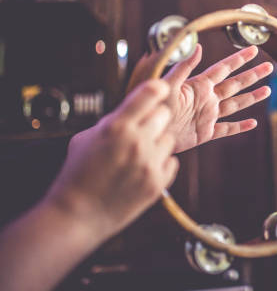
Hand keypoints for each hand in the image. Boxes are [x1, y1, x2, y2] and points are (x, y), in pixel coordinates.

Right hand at [44, 80, 178, 237]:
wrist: (78, 213)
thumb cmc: (78, 174)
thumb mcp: (85, 138)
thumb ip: (111, 122)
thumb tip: (132, 111)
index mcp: (116, 126)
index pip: (150, 93)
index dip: (157, 88)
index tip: (161, 88)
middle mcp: (137, 141)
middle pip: (164, 114)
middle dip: (153, 119)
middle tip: (141, 129)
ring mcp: (150, 163)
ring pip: (169, 139)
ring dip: (157, 143)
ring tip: (138, 155)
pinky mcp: (158, 182)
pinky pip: (171, 162)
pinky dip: (160, 164)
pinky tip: (142, 170)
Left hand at [134, 44, 272, 152]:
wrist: (148, 133)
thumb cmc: (154, 107)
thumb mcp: (168, 85)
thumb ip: (183, 67)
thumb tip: (198, 46)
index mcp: (199, 85)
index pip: (224, 69)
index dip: (239, 59)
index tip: (253, 49)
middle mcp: (207, 99)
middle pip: (236, 84)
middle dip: (252, 76)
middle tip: (269, 67)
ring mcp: (208, 115)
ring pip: (236, 104)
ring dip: (252, 98)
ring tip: (267, 91)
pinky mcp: (206, 133)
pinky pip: (227, 129)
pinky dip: (240, 127)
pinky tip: (252, 123)